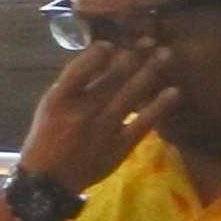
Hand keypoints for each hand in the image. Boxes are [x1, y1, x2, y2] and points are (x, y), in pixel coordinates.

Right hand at [20, 38, 180, 194]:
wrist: (49, 180)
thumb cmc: (47, 138)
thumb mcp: (48, 108)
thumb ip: (72, 87)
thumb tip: (101, 60)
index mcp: (57, 100)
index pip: (79, 70)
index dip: (97, 54)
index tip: (113, 43)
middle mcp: (81, 112)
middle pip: (111, 78)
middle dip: (133, 56)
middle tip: (151, 41)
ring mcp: (102, 129)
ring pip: (130, 95)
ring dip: (150, 73)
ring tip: (166, 56)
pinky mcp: (119, 146)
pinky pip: (143, 123)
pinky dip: (159, 107)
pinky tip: (173, 92)